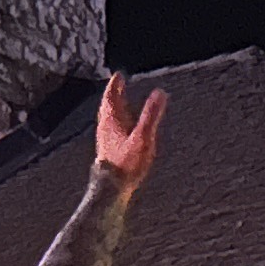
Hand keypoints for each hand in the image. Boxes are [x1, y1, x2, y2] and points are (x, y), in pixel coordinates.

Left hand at [92, 73, 165, 190]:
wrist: (111, 190)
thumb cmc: (127, 164)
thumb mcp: (143, 137)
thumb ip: (151, 114)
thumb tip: (159, 92)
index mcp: (111, 122)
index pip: (111, 98)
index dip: (115, 86)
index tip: (118, 75)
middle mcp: (105, 129)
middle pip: (107, 107)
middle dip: (113, 95)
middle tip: (118, 85)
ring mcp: (105, 141)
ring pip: (108, 119)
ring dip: (114, 108)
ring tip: (120, 103)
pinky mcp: (109, 152)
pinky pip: (111, 130)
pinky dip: (116, 122)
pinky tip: (122, 131)